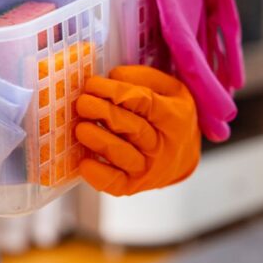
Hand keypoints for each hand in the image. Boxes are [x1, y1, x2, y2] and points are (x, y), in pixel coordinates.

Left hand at [75, 66, 199, 195]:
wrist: (182, 156)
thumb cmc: (168, 114)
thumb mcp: (168, 88)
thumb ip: (142, 77)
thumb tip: (111, 77)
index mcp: (174, 116)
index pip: (144, 102)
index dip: (115, 92)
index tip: (92, 84)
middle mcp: (164, 146)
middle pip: (133, 128)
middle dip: (104, 113)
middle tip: (82, 103)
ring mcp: (150, 168)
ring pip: (123, 155)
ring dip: (99, 140)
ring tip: (81, 128)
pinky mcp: (134, 186)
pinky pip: (115, 184)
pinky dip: (99, 175)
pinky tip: (84, 163)